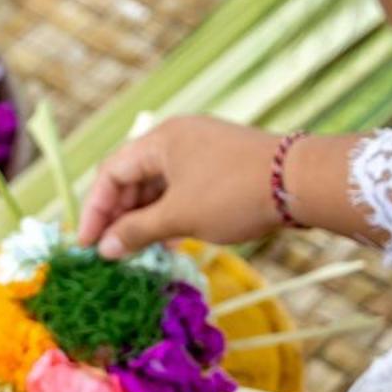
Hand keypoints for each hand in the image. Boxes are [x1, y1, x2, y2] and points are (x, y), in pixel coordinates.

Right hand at [76, 117, 284, 257]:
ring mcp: (201, 150)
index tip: (87, 246)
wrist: (303, 181)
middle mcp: (177, 138)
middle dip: (118, 216)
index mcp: (160, 140)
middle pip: (132, 177)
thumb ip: (137, 232)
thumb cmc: (234, 194)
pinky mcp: (222, 165)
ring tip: (135, 252)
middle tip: (109, 253)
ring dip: (144, 218)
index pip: (110, 173)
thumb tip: (106, 250)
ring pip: (158, 185)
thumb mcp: (180, 216)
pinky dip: (169, 213)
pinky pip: (182, 188)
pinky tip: (167, 240)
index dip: (95, 210)